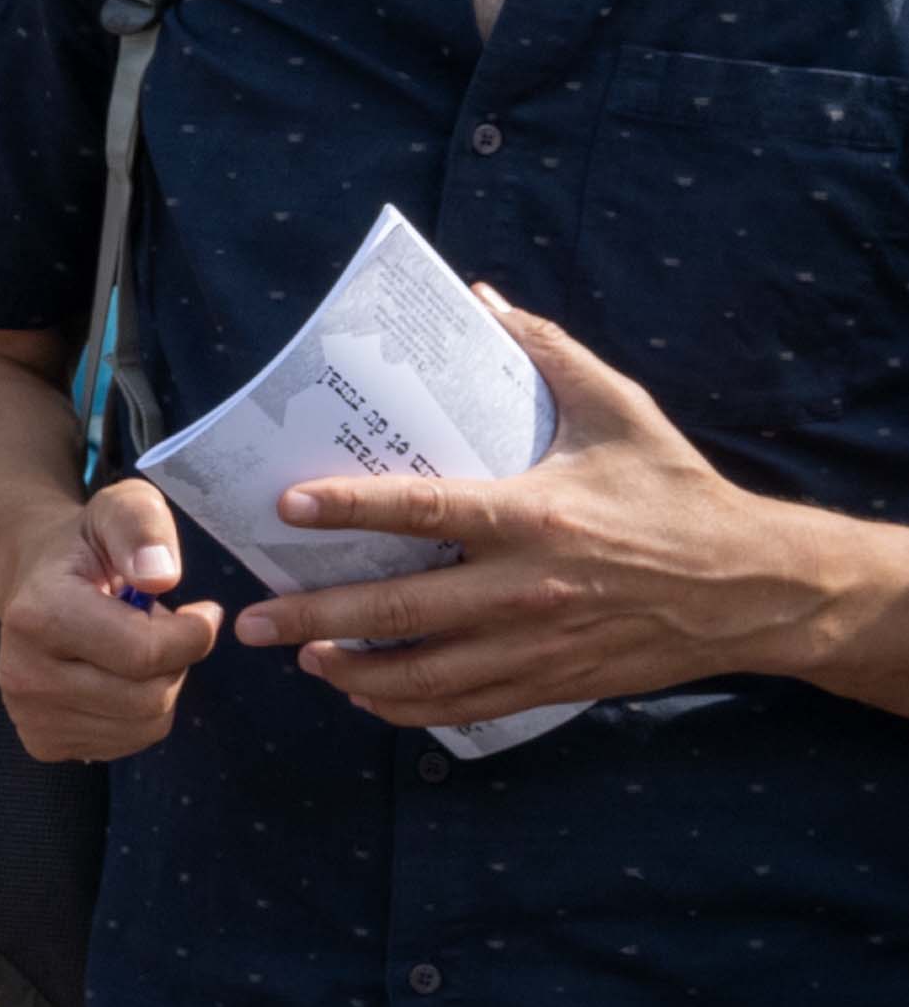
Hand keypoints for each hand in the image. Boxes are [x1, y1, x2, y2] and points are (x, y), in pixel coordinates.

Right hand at [0, 475, 220, 761]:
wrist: (31, 582)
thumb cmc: (86, 546)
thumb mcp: (120, 508)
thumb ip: (143, 529)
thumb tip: (160, 577)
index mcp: (38, 615)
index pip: (144, 654)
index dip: (194, 634)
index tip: (202, 610)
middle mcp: (22, 674)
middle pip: (149, 699)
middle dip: (176, 662)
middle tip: (163, 629)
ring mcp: (29, 715)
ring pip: (145, 726)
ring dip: (162, 688)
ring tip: (138, 651)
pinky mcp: (41, 743)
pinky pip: (127, 743)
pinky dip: (142, 714)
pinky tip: (120, 679)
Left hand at [236, 296, 906, 723]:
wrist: (751, 585)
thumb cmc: (676, 493)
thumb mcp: (621, 413)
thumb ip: (550, 355)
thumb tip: (483, 299)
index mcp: (534, 515)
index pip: (421, 511)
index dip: (349, 508)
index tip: (287, 507)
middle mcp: (526, 587)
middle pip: (397, 610)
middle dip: (314, 618)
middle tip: (253, 618)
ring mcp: (535, 644)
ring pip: (421, 674)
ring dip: (349, 671)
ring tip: (301, 658)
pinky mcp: (550, 682)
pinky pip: (461, 707)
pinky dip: (405, 707)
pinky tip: (365, 693)